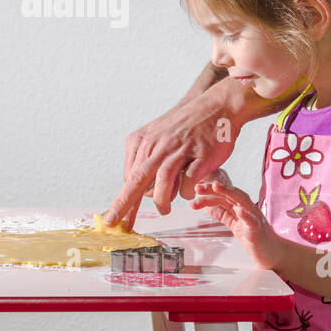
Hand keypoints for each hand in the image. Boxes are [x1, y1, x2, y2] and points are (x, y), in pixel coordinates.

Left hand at [104, 88, 243, 230]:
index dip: (122, 200)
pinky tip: (187, 192)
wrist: (216, 106)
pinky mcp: (201, 155)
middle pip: (138, 178)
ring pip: (163, 179)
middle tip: (116, 223)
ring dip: (162, 199)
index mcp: (145, 141)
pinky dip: (186, 191)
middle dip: (124, 204)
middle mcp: (159, 145)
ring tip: (164, 209)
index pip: (129, 176)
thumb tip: (142, 191)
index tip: (114, 218)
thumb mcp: (158, 137)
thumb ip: (148, 161)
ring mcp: (180, 150)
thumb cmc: (186, 126)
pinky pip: (189, 179)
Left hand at [191, 177, 286, 270]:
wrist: (272, 253)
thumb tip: (206, 206)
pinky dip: (246, 215)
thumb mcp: (234, 223)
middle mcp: (247, 209)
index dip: (209, 192)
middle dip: (214, 189)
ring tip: (216, 186)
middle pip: (230, 194)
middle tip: (198, 188)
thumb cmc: (254, 237)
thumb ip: (222, 214)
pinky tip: (239, 210)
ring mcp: (254, 218)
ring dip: (228, 192)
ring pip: (242, 201)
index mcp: (240, 207)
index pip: (223, 195)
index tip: (196, 190)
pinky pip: (252, 221)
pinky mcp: (258, 230)